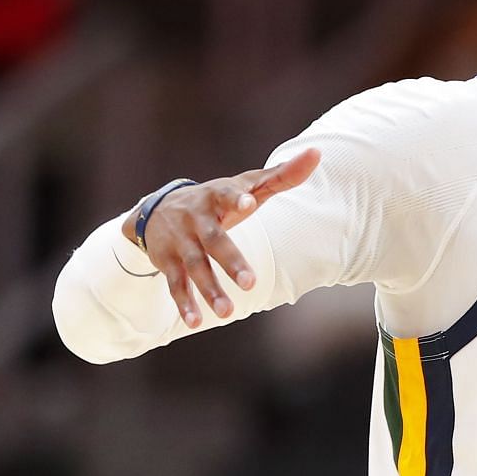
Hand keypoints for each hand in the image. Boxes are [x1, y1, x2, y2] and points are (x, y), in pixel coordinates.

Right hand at [119, 150, 319, 326]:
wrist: (158, 208)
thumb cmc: (218, 199)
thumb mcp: (246, 185)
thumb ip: (282, 175)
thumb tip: (318, 154)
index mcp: (216, 196)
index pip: (227, 195)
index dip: (238, 198)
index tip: (250, 202)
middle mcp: (196, 219)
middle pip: (214, 240)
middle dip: (231, 261)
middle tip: (250, 283)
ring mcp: (180, 241)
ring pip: (194, 267)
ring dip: (209, 290)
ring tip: (227, 312)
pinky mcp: (167, 261)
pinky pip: (175, 284)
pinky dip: (184, 303)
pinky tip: (195, 321)